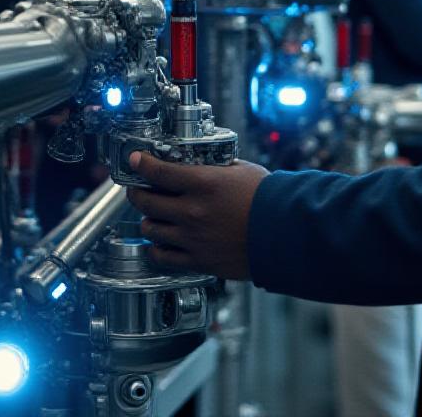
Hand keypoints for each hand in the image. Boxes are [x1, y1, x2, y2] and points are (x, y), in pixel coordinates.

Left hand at [125, 151, 268, 280]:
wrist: (286, 234)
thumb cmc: (269, 200)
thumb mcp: (241, 170)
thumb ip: (216, 168)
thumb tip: (203, 163)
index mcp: (202, 183)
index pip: (157, 171)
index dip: (141, 163)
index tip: (135, 160)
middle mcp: (192, 210)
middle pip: (145, 201)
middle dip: (137, 192)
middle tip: (138, 189)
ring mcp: (192, 238)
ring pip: (150, 229)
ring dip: (148, 220)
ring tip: (153, 217)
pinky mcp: (199, 260)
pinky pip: (163, 257)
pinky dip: (157, 249)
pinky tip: (161, 243)